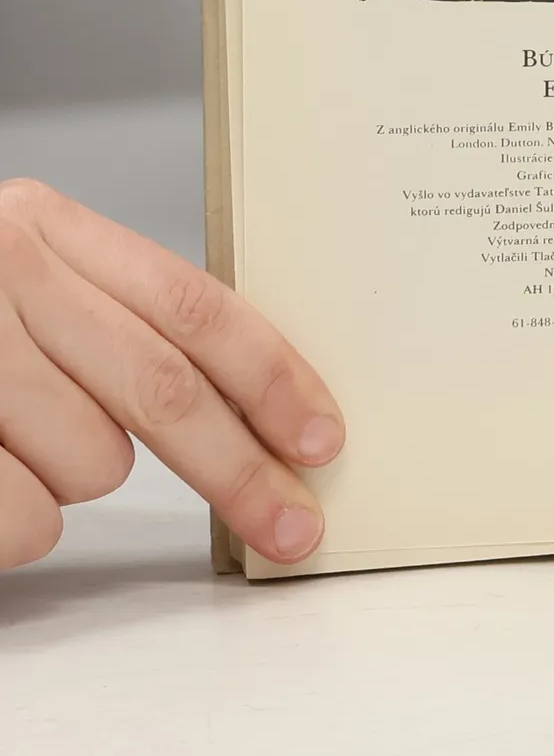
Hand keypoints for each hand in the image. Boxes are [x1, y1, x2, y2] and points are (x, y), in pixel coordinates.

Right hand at [0, 179, 340, 570]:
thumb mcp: (18, 279)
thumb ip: (113, 320)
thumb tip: (245, 406)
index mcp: (41, 227)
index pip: (194, 307)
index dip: (273, 378)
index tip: (321, 438)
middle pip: (164, 393)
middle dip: (242, 471)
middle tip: (293, 528)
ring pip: (90, 466)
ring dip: (69, 483)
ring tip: (8, 448)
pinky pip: (22, 520)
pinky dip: (12, 527)